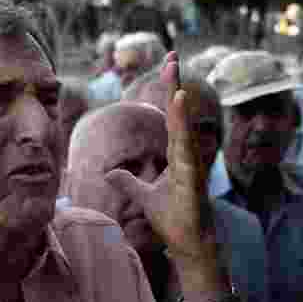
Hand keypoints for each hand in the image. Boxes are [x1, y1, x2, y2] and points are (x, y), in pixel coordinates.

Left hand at [105, 52, 217, 266]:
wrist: (188, 246)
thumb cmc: (174, 221)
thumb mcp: (143, 197)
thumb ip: (128, 183)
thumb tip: (109, 172)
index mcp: (177, 155)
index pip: (170, 117)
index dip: (167, 91)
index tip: (167, 65)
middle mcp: (186, 155)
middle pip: (178, 114)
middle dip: (174, 84)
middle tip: (171, 55)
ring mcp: (192, 166)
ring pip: (183, 128)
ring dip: (179, 104)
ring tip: (173, 77)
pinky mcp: (193, 180)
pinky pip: (188, 150)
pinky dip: (183, 130)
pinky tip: (179, 110)